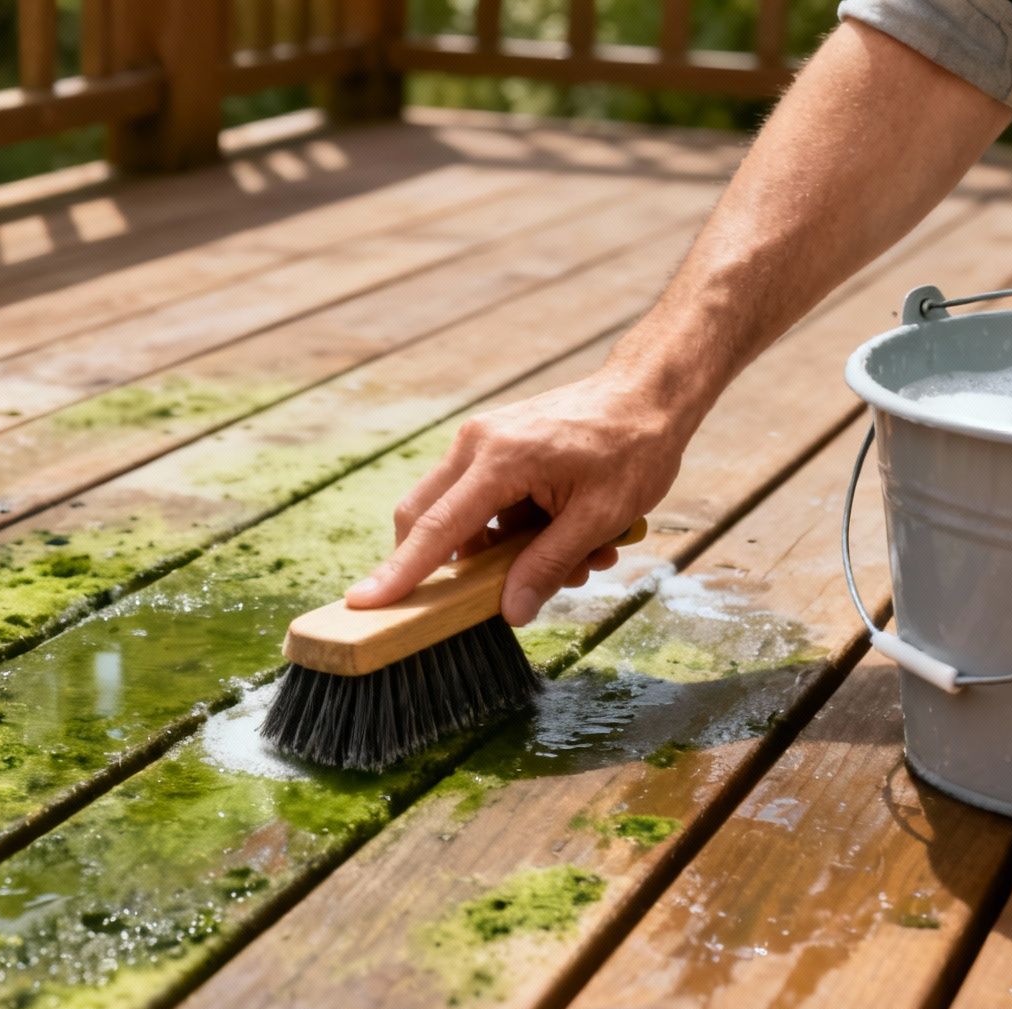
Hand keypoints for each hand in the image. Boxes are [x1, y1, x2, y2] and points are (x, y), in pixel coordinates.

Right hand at [345, 367, 700, 624]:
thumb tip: (509, 612)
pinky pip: (481, 503)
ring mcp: (480, 442)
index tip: (363, 602)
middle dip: (453, 568)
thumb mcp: (599, 517)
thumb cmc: (632, 449)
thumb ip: (547, 565)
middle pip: (425, 518)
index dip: (400, 572)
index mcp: (499, 459)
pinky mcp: (493, 446)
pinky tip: (567, 538)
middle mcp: (475, 445)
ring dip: (500, 553)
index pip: (436, 529)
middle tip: (493, 596)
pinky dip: (512, 532)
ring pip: (457, 516)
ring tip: (574, 560)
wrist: (648, 394)